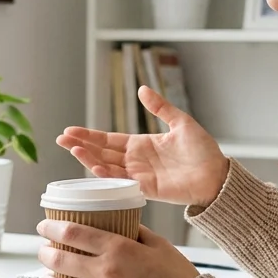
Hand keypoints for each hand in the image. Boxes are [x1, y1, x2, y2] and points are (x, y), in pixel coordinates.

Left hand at [35, 221, 199, 277]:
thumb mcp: (159, 244)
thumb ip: (136, 232)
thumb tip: (122, 222)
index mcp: (118, 248)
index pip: (74, 232)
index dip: (52, 227)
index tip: (45, 226)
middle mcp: (106, 271)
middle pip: (61, 259)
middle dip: (45, 253)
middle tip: (43, 250)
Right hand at [56, 85, 228, 207]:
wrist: (218, 175)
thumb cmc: (203, 150)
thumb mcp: (181, 122)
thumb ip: (160, 107)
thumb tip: (142, 89)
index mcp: (141, 145)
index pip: (108, 139)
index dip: (89, 135)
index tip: (70, 131)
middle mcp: (136, 160)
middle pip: (102, 152)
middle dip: (81, 145)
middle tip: (60, 138)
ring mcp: (139, 175)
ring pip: (107, 166)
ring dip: (89, 158)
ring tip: (71, 149)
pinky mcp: (147, 189)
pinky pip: (122, 182)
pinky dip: (107, 175)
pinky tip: (94, 166)